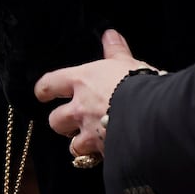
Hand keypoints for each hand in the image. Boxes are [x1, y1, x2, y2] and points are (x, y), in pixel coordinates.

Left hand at [35, 29, 151, 159]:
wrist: (153, 115)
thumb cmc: (139, 84)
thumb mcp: (127, 63)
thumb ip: (115, 50)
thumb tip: (110, 34)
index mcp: (82, 81)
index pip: (51, 84)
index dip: (43, 89)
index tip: (41, 93)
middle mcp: (80, 108)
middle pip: (55, 120)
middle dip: (61, 122)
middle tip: (70, 120)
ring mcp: (89, 133)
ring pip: (72, 145)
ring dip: (78, 144)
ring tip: (88, 141)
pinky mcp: (102, 152)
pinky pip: (93, 159)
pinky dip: (97, 157)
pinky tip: (106, 152)